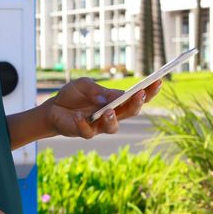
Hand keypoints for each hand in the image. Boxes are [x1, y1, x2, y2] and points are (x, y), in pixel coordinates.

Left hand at [44, 77, 161, 138]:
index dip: (149, 91)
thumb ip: (99, 90)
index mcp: (116, 101)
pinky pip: (87, 131)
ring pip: (113, 128)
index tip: (158, 81)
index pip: (137, 97)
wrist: (53, 108)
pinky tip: (78, 116)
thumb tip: (114, 97)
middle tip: (140, 94)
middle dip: (137, 104)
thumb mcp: (85, 85)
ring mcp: (99, 125)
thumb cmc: (73, 95)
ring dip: (113, 119)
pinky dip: (82, 123)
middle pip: (131, 112)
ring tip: (108, 111)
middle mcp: (112, 115)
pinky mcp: (84, 132)